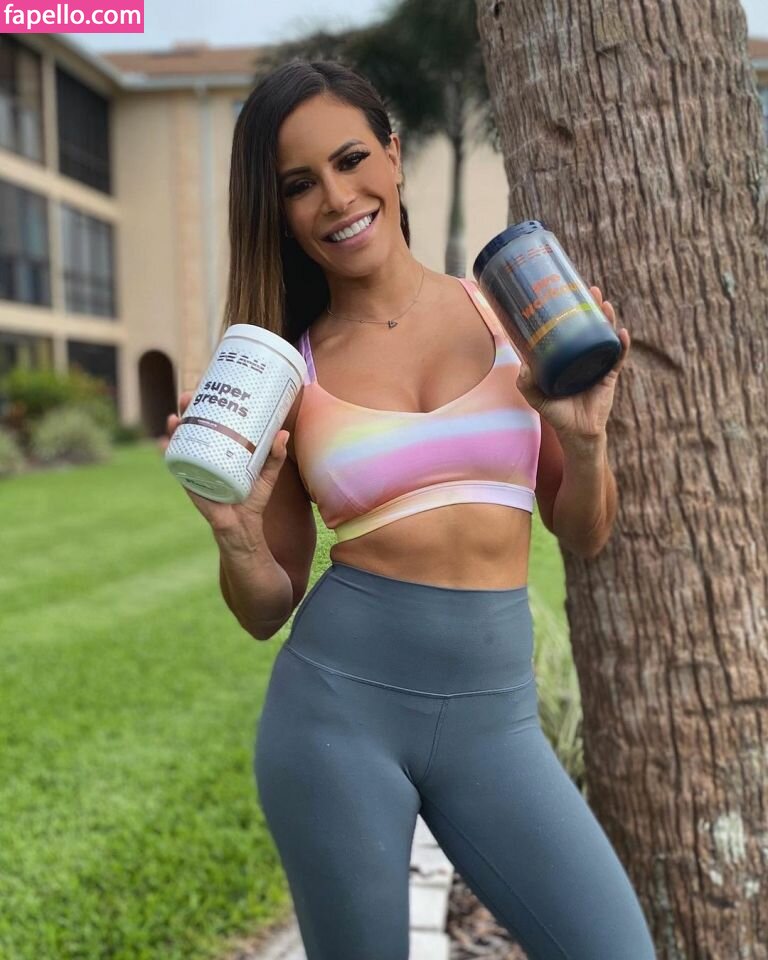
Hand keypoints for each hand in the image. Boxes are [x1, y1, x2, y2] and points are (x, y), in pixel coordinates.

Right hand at [159, 390, 290, 536]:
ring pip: (181, 442)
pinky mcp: (192, 482)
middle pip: (192, 425)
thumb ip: (276, 455)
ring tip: (174, 417)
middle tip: (186, 396)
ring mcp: (197, 467)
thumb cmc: (253, 497)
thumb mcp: (267, 473)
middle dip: (186, 409)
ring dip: (174, 427)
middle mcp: (207, 453)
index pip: (211, 419)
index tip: (203, 385)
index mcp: (223, 447)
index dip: (205, 402)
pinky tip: (164, 444)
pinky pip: (178, 466)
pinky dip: (169, 454)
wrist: (243, 525)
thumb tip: (283, 434)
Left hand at [515, 286, 630, 439]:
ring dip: (607, 319)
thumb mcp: (536, 397)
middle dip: (592, 306)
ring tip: (605, 304)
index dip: (570, 311)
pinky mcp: (609, 376)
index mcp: (567, 357)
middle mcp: (583, 357)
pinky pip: (617, 357)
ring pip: (604, 336)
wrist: (577, 434)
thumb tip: (523, 364)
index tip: (567, 292)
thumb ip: (526, 382)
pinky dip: (621, 345)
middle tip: (590, 289)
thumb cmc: (557, 414)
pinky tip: (622, 333)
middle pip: (590, 326)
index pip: (570, 328)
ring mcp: (597, 364)